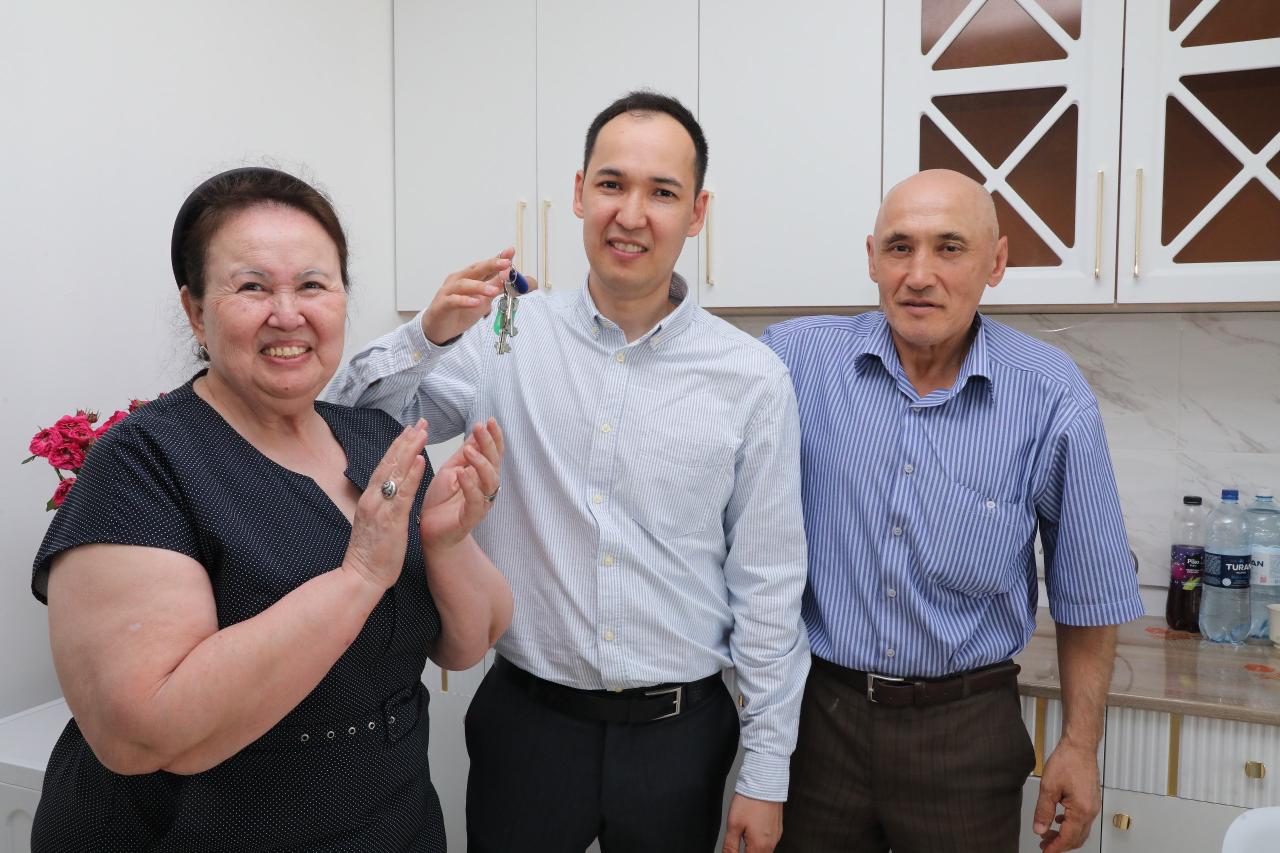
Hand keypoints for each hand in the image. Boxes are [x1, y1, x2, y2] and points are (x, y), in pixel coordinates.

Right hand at [343, 420, 429, 590]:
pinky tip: (421, 460)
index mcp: (371, 499)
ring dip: (410, 450)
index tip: (410, 429)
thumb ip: (383, 505)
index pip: (386, 466)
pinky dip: (412, 476)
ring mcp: (380, 508)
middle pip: (390, 463)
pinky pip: (403, 494)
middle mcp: (373, 498)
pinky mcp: (390, 521)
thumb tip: (392, 492)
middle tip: (421, 422)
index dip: (398, 446)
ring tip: (422, 432)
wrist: (361, 577)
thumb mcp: (377, 523)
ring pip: (396, 473)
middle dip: (406, 440)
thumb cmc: (372, 554)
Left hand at [420, 418, 503, 550]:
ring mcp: (482, 502)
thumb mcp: (451, 469)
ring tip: (469, 450)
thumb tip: (476, 432)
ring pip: (490, 481)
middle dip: (489, 443)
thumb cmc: (441, 500)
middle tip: (479, 427)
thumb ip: (464, 454)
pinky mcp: (472, 517)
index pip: (494, 452)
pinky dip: (470, 486)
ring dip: (481, 463)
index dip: (494, 437)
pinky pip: (476, 500)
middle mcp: (486, 487)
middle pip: (495, 463)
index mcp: (482, 475)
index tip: (489, 420)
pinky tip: (462, 474)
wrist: (430, 529)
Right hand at [422, 249, 520, 344]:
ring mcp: (448, 291)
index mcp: (469, 277)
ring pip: (464, 285)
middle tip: (506, 264)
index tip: (510, 252)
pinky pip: (453, 301)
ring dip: (480, 286)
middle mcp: (458, 280)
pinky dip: (465, 301)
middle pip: (475, 270)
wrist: (440, 328)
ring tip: (494, 291)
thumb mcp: (483, 301)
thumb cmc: (461, 312)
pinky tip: (475, 302)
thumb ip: (494, 288)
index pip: (484, 266)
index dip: (497, 259)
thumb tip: (509, 276)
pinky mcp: (442, 304)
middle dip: (491, 265)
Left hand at [722, 794, 782, 852]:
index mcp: (759, 846)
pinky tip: (753, 835)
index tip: (733, 851)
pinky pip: (770, 843)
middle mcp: (770, 844)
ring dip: (754, 850)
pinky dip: (761, 844)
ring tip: (745, 840)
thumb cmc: (750, 801)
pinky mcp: (778, 829)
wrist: (764, 784)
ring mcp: (776, 836)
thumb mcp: (733, 825)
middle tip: (739, 845)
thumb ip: (730, 846)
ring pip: (765, 852)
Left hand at [1034, 740, 1100, 851]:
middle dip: (1060, 844)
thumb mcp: (1048, 787)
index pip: (1068, 838)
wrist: (1079, 746)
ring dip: (1065, 835)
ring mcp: (1093, 805)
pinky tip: (1059, 821)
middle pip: (1077, 838)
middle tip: (1044, 845)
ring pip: (1080, 830)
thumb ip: (1043, 811)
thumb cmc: (1068, 761)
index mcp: (1081, 810)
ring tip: (1048, 834)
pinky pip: (1082, 820)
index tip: (1045, 851)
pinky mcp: (1091, 800)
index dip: (1055, 847)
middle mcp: (1091, 811)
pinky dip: (1070, 825)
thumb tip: (1040, 828)